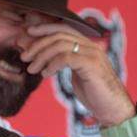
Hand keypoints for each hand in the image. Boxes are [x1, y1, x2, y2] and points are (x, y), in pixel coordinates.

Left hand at [20, 22, 134, 126]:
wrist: (112, 108)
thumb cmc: (93, 91)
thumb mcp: (72, 72)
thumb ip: (59, 60)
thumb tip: (36, 52)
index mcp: (87, 45)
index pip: (63, 28)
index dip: (44, 28)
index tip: (27, 34)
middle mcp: (91, 45)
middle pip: (59, 34)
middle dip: (37, 44)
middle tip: (24, 56)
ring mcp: (92, 54)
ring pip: (60, 45)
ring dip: (41, 56)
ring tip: (31, 69)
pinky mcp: (91, 65)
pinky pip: (66, 58)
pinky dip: (52, 64)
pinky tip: (45, 74)